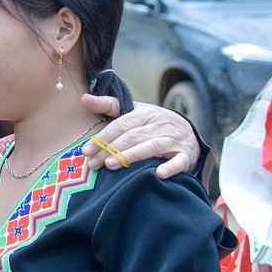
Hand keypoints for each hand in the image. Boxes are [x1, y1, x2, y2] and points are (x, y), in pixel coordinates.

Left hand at [80, 95, 199, 178]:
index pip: (121, 125)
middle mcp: (160, 124)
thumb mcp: (133, 111)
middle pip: (132, 137)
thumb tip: (84, 98)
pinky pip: (179, 161)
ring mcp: (173, 139)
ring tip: (111, 165)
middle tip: (93, 164)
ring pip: (151, 147)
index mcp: (145, 113)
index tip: (86, 151)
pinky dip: (170, 167)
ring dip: (131, 156)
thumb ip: (110, 106)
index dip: (103, 137)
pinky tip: (159, 174)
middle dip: (111, 150)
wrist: (187, 132)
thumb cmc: (153, 124)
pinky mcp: (185, 155)